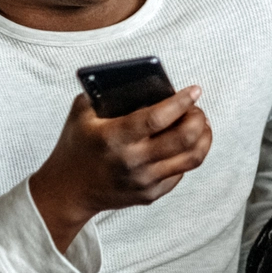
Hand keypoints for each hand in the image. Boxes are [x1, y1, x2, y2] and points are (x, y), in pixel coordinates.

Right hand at [27, 89, 211, 250]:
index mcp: (114, 137)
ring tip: (201, 125)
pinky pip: (181, 172)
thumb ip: (105, 93)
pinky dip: (188, 154)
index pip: (157, 118)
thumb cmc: (76, 146)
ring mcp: (144, 181)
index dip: (181, 102)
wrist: (67, 191)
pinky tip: (184, 144)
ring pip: (192, 158)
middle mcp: (132, 161)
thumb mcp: (81, 113)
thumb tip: (140, 78)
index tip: (194, 90)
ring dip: (204, 137)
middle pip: (184, 138)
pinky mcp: (151, 194)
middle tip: (196, 109)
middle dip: (198, 118)